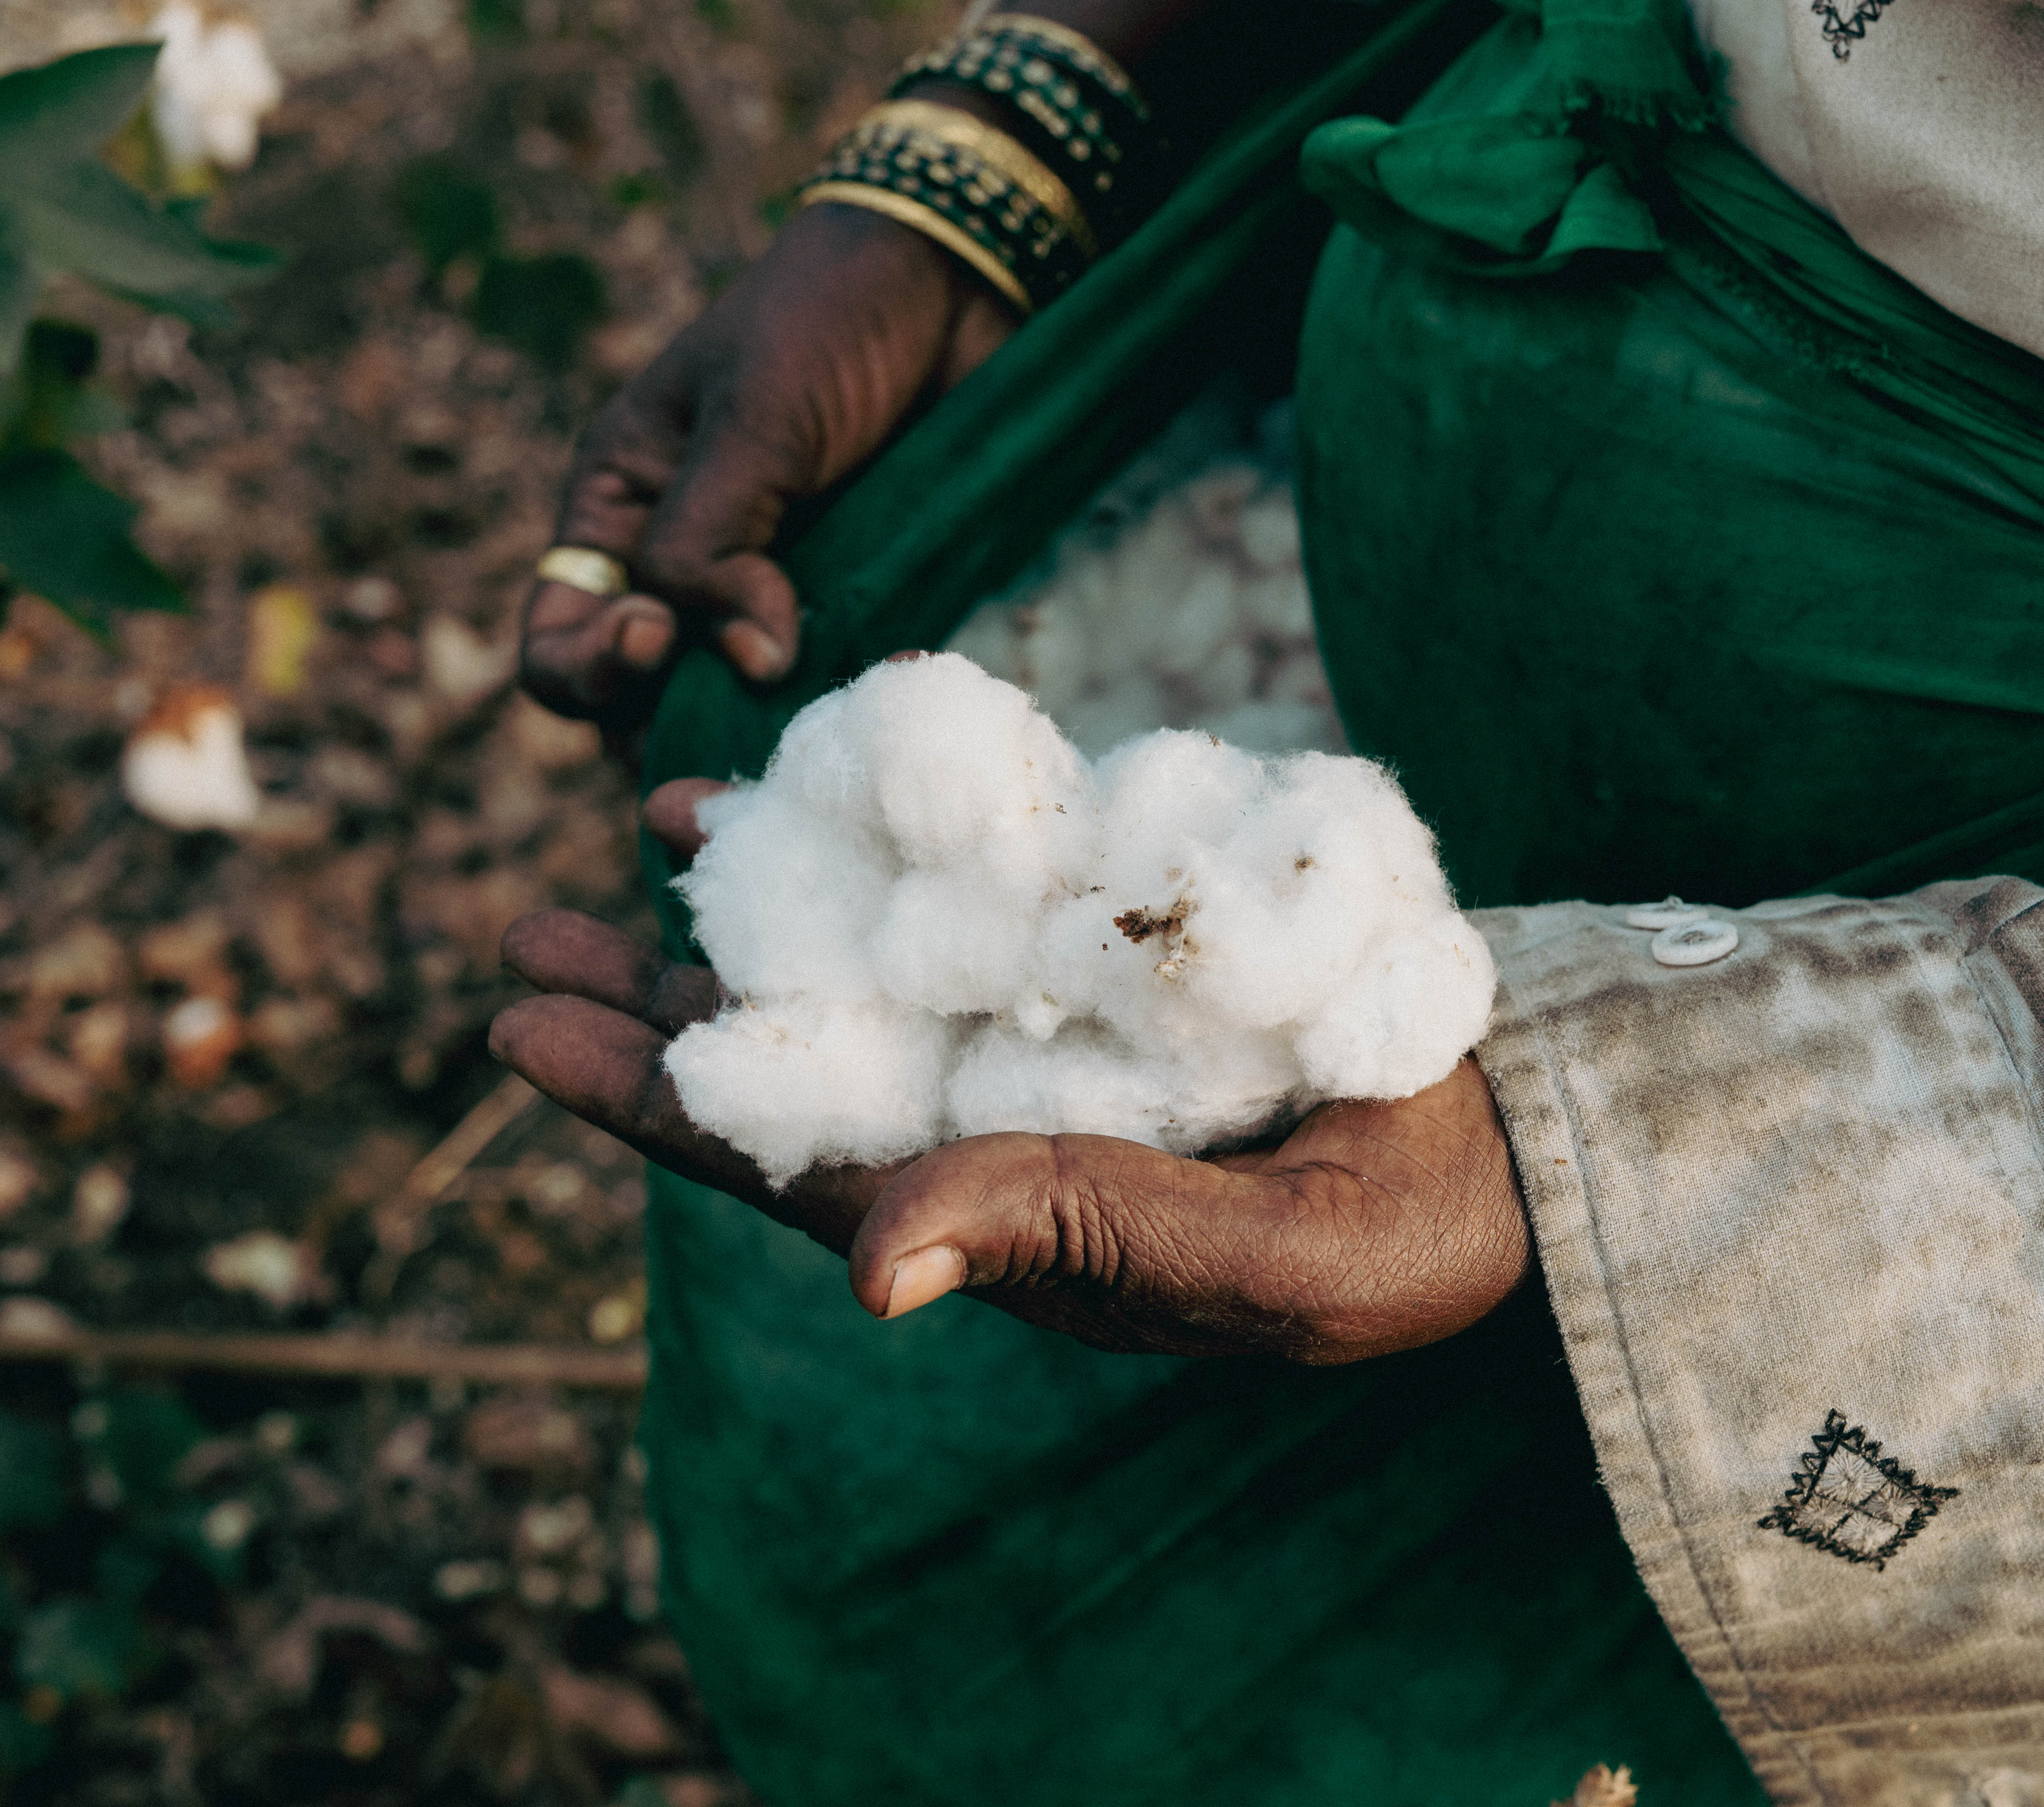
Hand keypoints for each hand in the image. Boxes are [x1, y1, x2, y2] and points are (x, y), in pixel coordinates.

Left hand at [485, 779, 1532, 1363]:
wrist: (1522, 1145)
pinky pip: (976, 886)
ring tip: (645, 825)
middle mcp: (1007, 1121)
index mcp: (1013, 1217)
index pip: (797, 1165)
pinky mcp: (1117, 951)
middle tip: (522, 940)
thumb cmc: (1404, 1234)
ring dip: (758, 902)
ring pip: (872, 962)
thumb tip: (866, 1271)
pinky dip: (898, 831)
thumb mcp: (1263, 1258)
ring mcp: (1057, 1031)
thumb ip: (1080, 1238)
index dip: (660, 1104)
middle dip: (663, 1006)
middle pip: (800, 1059)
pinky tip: (827, 772)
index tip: (528, 1032)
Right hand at [519, 205, 1018, 738]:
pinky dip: (853, 704)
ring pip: (744, 711)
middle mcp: (683, 568)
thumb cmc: (830, 320)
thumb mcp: (751, 418)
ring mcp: (773, 593)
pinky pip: (837, 685)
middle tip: (743, 721)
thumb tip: (747, 666)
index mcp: (620, 511)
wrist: (955, 280)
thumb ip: (714, 544)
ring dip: (773, 734)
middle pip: (646, 703)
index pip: (562, 641)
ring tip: (820, 725)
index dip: (590, 671)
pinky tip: (892, 684)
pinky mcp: (855, 605)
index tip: (656, 640)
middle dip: (678, 731)